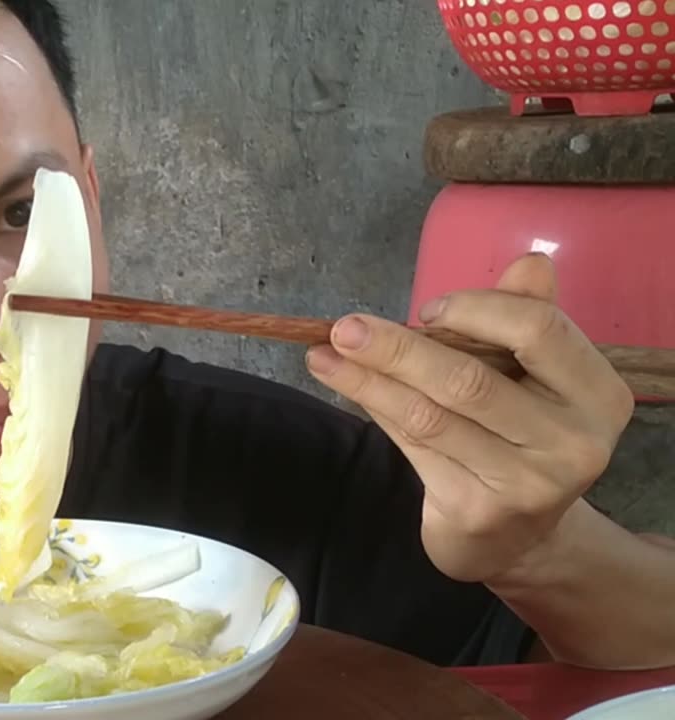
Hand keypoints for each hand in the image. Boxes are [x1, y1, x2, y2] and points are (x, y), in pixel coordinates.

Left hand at [304, 253, 633, 582]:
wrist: (516, 535)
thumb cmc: (517, 434)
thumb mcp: (529, 376)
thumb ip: (523, 320)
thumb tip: (529, 264)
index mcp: (597, 394)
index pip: (538, 330)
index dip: (476, 310)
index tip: (427, 310)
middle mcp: (573, 442)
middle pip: (470, 380)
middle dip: (396, 348)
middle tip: (342, 327)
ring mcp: (527, 484)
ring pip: (430, 415)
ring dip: (367, 379)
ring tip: (322, 355)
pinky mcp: (478, 511)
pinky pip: (413, 445)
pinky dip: (375, 408)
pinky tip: (343, 385)